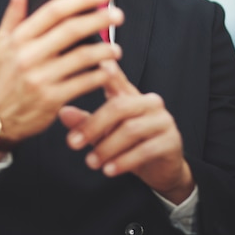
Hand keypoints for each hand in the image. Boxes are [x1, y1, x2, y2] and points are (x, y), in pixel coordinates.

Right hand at [0, 0, 123, 147]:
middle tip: (118, 15)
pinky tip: (108, 70)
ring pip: (82, 57)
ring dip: (105, 50)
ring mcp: (41, 78)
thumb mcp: (1, 42)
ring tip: (116, 48)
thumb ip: (13, 13)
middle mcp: (29, 55)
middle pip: (72, 30)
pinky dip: (100, 75)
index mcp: (19, 38)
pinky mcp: (52, 99)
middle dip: (99, 19)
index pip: (54, 10)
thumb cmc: (4, 75)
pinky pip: (83, 83)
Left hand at [59, 60, 194, 204]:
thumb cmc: (130, 144)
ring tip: (91, 162)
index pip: (117, 79)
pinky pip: (145, 149)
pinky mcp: (171, 141)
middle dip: (93, 125)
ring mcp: (162, 120)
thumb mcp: (104, 132)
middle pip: (119, 106)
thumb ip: (86, 121)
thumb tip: (63, 112)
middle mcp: (149, 103)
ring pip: (131, 129)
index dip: (108, 70)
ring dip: (107, 147)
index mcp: (131, 95)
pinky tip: (109, 170)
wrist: (161, 169)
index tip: (96, 64)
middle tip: (73, 143)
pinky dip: (124, 161)